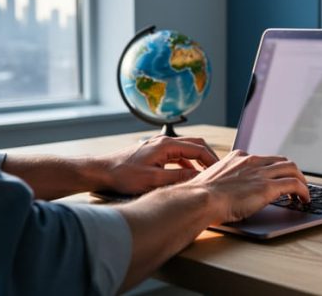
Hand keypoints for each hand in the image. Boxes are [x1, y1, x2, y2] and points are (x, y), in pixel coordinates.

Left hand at [99, 135, 219, 194]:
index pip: (198, 149)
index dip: (212, 160)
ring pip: (185, 150)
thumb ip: (179, 178)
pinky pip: (176, 155)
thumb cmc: (123, 175)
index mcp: (166, 145)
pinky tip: (187, 174)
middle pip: (195, 144)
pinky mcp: (153, 152)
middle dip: (208, 157)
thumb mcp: (154, 180)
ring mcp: (158, 146)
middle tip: (218, 170)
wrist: (101, 172)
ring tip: (206, 174)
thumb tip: (199, 179)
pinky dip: (186, 163)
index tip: (220, 171)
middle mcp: (164, 141)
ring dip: (197, 160)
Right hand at [188, 150, 309, 222]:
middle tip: (296, 183)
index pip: (264, 158)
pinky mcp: (268, 187)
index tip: (277, 176)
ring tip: (303, 192)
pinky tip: (304, 199)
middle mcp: (252, 161)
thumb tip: (224, 192)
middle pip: (282, 160)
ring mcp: (261, 173)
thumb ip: (224, 181)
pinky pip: (294, 184)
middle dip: (292, 171)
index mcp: (238, 158)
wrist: (200, 199)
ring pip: (291, 169)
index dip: (274, 168)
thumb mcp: (213, 181)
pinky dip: (303, 190)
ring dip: (301, 180)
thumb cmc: (200, 196)